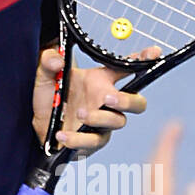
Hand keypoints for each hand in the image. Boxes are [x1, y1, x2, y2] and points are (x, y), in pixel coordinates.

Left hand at [32, 45, 161, 155]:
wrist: (39, 125)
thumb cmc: (49, 97)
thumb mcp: (45, 75)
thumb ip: (48, 62)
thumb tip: (56, 59)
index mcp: (101, 81)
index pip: (127, 69)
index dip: (144, 59)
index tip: (154, 52)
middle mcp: (106, 102)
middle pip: (137, 103)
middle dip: (128, 100)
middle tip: (108, 98)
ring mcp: (103, 124)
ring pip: (118, 122)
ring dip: (100, 118)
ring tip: (79, 113)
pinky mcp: (92, 142)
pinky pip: (93, 142)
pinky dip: (78, 139)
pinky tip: (62, 134)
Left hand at [141, 121, 194, 194]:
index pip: (162, 170)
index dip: (168, 145)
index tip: (176, 125)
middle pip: (153, 172)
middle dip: (163, 147)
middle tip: (175, 126)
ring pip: (152, 181)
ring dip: (161, 160)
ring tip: (172, 142)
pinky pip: (155, 191)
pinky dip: (162, 175)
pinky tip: (168, 173)